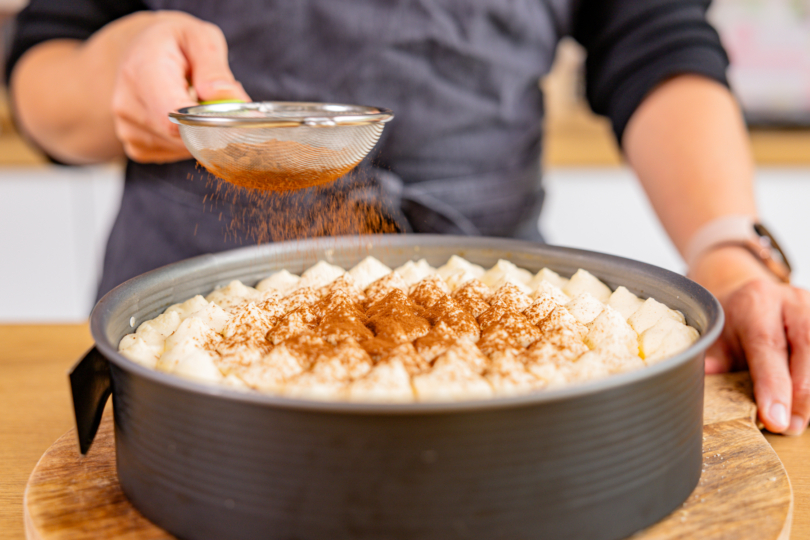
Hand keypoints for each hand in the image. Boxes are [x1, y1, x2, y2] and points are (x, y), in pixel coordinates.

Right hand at [111, 11, 249, 162]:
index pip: (174, 117)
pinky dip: (188, 141)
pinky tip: (182, 118)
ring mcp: (128, 130)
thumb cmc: (173, 42)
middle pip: (183, 137)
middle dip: (211, 126)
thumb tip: (228, 97)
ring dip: (200, 133)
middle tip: (217, 101)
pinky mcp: (136, 147)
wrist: (139, 51)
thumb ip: (215, 69)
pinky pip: (174, 154)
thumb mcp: (200, 38)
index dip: (207, 124)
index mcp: (142, 71)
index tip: (231, 117)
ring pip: (183, 149)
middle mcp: (128, 105)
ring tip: (194, 103)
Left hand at [691, 246, 809, 434]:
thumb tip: (703, 381)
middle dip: (801, 394)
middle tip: (789, 427)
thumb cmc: (732, 322)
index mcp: (757, 302)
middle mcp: (791, 300)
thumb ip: (713, 358)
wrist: (751, 296)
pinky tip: (805, 404)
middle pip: (806, 348)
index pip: (768, 345)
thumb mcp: (717, 335)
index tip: (774, 419)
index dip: (773, 385)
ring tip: (798, 421)